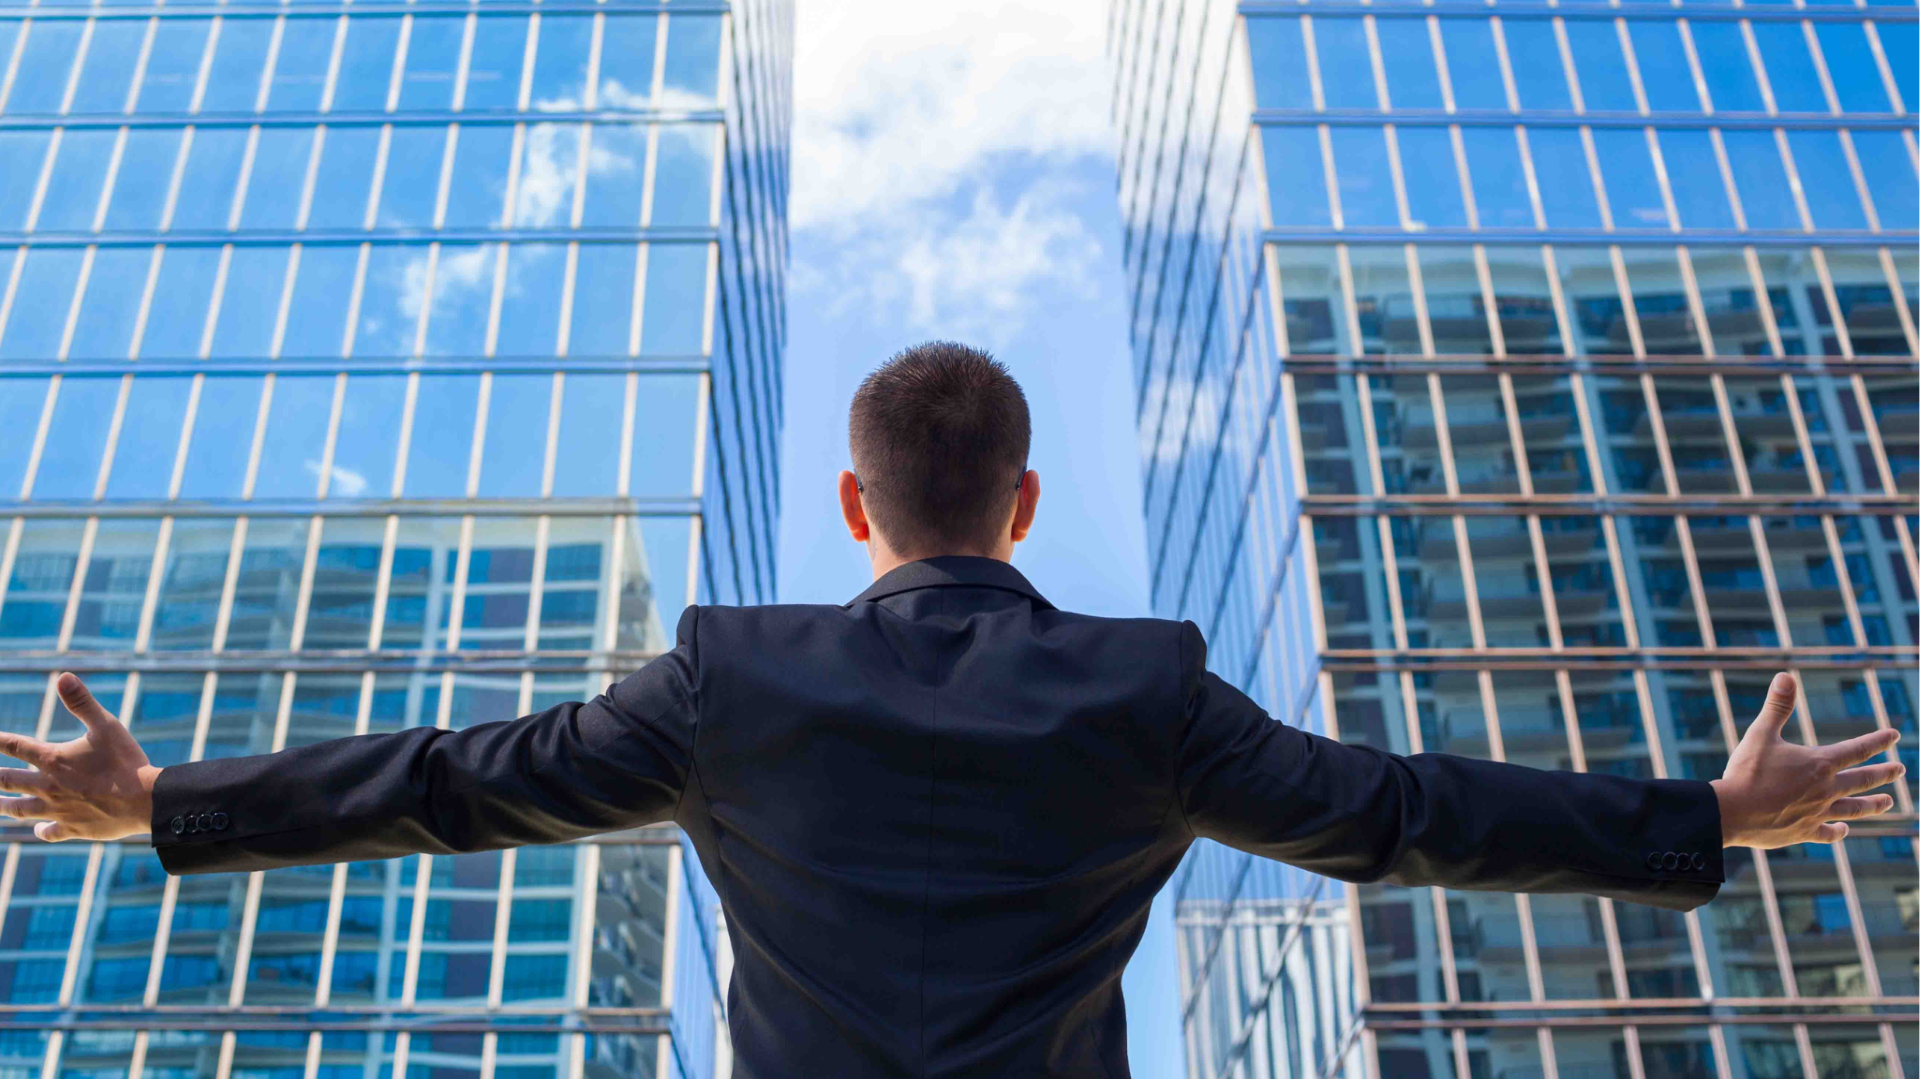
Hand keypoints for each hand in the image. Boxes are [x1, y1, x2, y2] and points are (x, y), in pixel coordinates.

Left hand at [0, 673, 161, 841]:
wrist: (144, 800)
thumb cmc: (126, 761)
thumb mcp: (107, 725)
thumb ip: (82, 703)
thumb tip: (63, 677)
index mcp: (53, 760)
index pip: (16, 746)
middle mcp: (48, 786)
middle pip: (7, 781)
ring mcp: (58, 809)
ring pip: (20, 809)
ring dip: (3, 805)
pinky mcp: (73, 827)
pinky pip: (49, 831)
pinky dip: (41, 830)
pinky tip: (37, 830)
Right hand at [1712, 672, 1903, 847]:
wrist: (1732, 812)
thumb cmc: (1747, 772)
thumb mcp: (1760, 734)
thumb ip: (1777, 706)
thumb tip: (1786, 676)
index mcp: (1818, 764)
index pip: (1856, 749)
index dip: (1877, 741)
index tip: (1894, 736)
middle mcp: (1825, 789)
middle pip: (1863, 780)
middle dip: (1884, 773)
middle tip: (1900, 769)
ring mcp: (1817, 812)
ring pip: (1854, 809)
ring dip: (1874, 805)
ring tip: (1889, 802)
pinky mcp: (1803, 831)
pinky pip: (1827, 833)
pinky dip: (1837, 831)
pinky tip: (1843, 830)